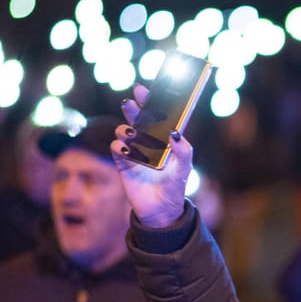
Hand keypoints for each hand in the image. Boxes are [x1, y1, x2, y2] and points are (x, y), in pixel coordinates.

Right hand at [111, 86, 193, 228]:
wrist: (161, 211)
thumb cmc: (174, 187)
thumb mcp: (184, 169)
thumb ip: (184, 151)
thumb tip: (176, 132)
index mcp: (164, 140)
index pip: (158, 116)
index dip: (151, 101)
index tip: (145, 90)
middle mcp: (148, 142)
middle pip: (139, 119)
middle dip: (135, 108)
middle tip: (132, 102)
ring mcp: (135, 151)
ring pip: (124, 131)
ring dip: (125, 128)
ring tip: (132, 133)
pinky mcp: (123, 163)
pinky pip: (116, 148)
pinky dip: (118, 146)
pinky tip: (125, 150)